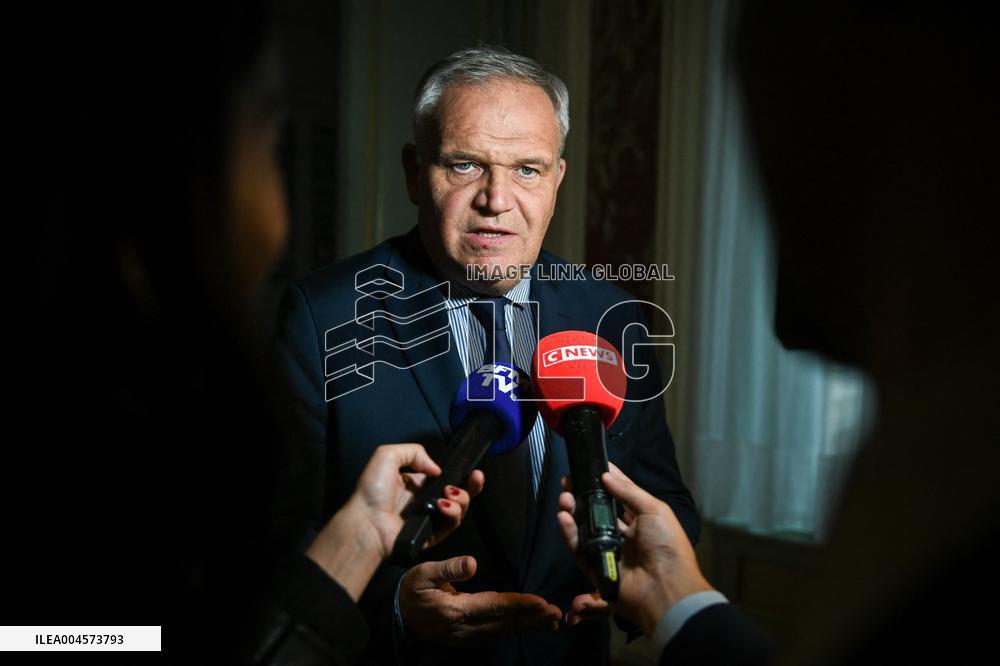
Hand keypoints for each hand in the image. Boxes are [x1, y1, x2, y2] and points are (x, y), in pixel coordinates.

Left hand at [307, 443, 484, 600]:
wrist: (366, 521)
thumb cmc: (372, 490)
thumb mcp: (388, 455)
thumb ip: (415, 452)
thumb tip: (437, 470)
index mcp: (416, 484)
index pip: (445, 478)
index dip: (459, 474)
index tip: (470, 469)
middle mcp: (426, 501)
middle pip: (459, 494)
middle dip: (472, 486)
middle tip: (477, 477)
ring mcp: (430, 519)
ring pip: (459, 509)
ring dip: (462, 498)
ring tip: (450, 493)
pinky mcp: (432, 535)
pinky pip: (451, 525)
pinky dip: (452, 513)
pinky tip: (444, 504)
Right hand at [399, 555, 561, 644]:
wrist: (395, 616)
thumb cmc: (409, 590)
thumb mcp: (422, 574)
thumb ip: (448, 568)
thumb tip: (473, 562)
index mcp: (455, 610)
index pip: (494, 606)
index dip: (519, 604)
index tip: (542, 602)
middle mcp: (465, 627)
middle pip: (504, 623)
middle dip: (532, 619)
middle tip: (558, 615)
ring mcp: (466, 635)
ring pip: (502, 630)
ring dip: (528, 626)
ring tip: (551, 622)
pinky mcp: (466, 636)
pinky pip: (496, 632)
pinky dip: (514, 628)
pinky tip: (527, 625)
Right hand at [557, 463, 712, 634]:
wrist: (666, 588)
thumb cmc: (666, 545)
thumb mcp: (655, 510)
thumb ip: (628, 491)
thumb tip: (606, 475)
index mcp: (641, 521)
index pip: (617, 497)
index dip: (603, 483)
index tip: (588, 469)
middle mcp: (623, 535)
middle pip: (596, 512)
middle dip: (581, 496)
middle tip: (567, 482)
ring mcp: (608, 550)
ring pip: (583, 528)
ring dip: (572, 511)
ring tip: (563, 497)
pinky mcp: (594, 567)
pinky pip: (578, 548)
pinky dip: (569, 533)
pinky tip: (564, 518)